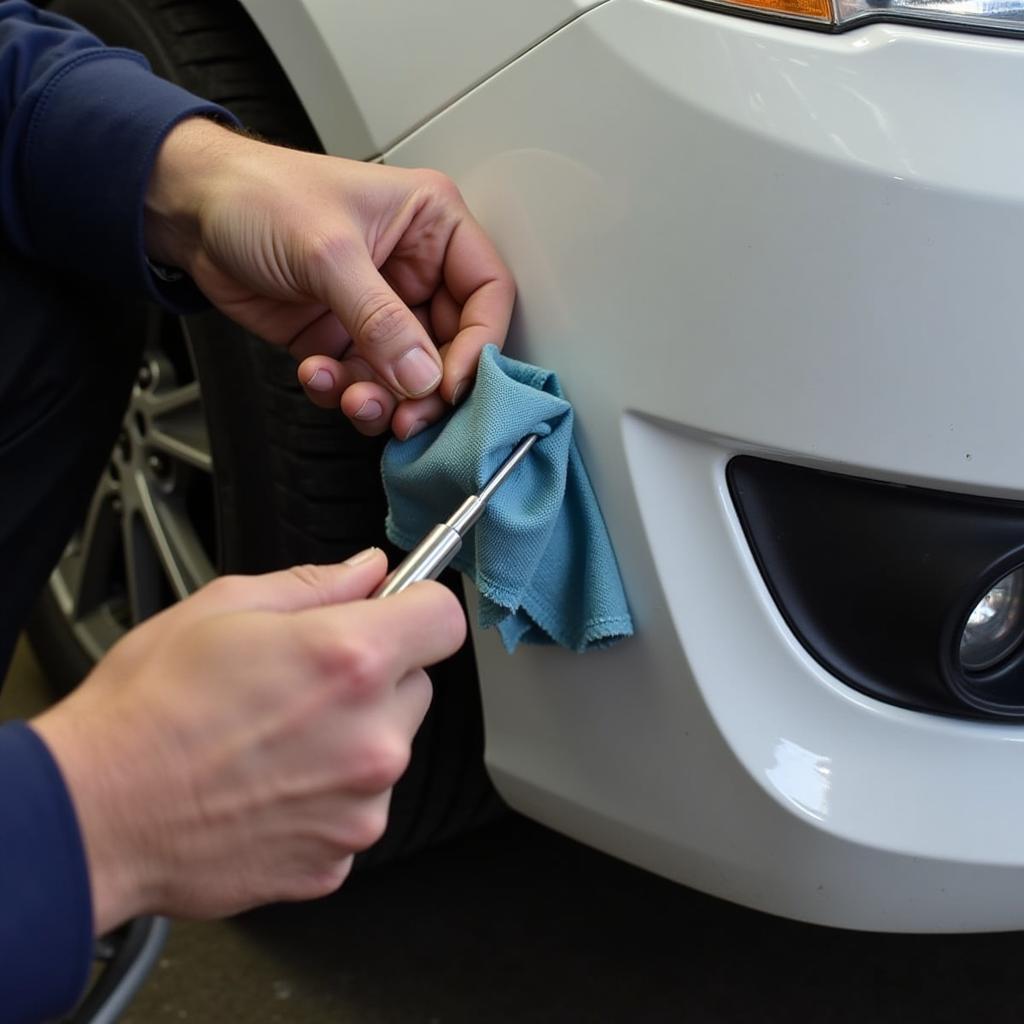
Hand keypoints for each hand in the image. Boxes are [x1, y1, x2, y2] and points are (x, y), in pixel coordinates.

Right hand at [31, 550, 464, 934]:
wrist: (93, 816)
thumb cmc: (146, 712)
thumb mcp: (224, 608)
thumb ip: (316, 584)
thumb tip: (369, 570)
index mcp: (349, 660)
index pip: (444, 619)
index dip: (418, 607)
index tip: (397, 613)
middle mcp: (371, 738)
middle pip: (417, 686)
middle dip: (376, 676)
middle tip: (305, 682)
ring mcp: (360, 807)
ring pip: (388, 749)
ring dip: (352, 738)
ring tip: (275, 739)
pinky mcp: (339, 859)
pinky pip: (357, 807)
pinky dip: (327, 796)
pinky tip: (270, 785)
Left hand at [145, 118, 514, 438]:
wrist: (189, 211)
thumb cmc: (258, 194)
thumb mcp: (328, 252)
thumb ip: (380, 319)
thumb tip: (423, 375)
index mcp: (432, 224)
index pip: (487, 292)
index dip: (479, 344)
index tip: (452, 384)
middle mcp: (414, 269)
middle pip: (452, 346)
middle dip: (427, 388)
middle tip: (407, 415)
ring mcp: (381, 309)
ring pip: (409, 376)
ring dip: (382, 397)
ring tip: (351, 397)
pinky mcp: (347, 338)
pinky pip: (365, 382)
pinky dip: (343, 391)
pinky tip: (317, 374)